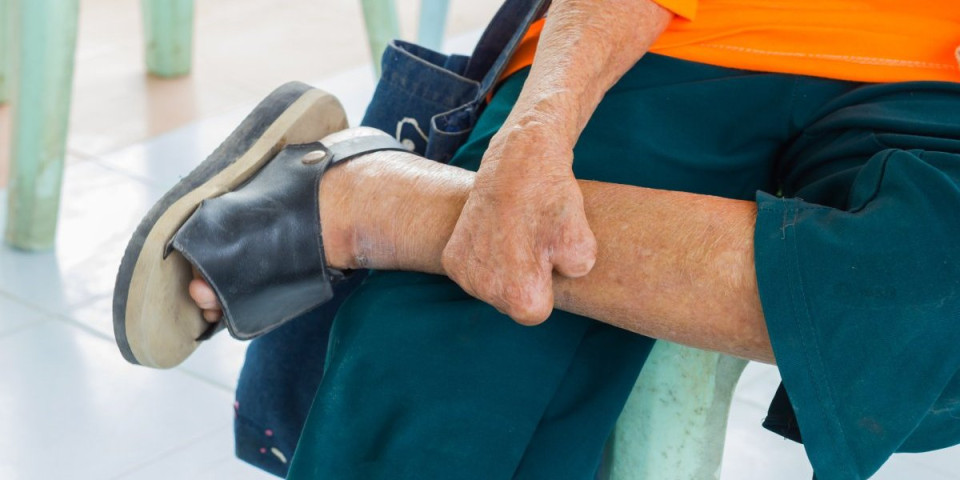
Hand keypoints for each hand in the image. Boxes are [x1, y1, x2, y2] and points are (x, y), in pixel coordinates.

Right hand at [442, 124, 596, 324]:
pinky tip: (495, 232)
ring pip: (491, 288)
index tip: (545, 258)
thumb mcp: (584, 245)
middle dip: (524, 279)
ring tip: (514, 234)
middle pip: (511, 302)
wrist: (516, 161)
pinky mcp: (451, 259)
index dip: (546, 285)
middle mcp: (486, 290)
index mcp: (520, 295)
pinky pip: (474, 272)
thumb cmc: (551, 201)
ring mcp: (464, 274)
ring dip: (504, 269)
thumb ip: (575, 277)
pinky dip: (485, 257)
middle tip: (531, 242)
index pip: (535, 312)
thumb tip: (556, 276)